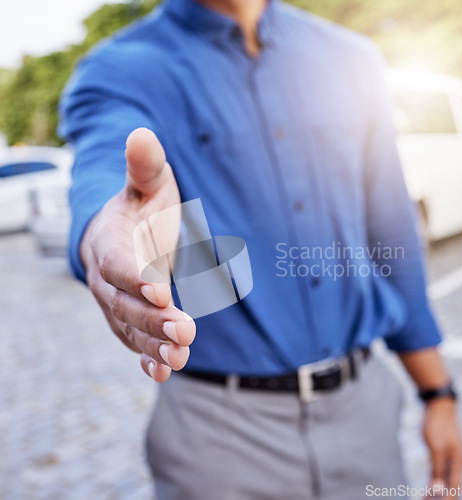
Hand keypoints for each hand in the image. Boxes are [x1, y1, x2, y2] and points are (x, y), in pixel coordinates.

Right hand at [80, 128, 195, 382]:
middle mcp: (105, 277)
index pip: (117, 263)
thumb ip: (145, 166)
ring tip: (180, 356)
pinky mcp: (128, 317)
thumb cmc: (142, 206)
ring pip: (130, 327)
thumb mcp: (148, 183)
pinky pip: (134, 341)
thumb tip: (142, 133)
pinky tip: (164, 371)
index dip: (136, 275)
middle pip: (124, 303)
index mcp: (109, 241)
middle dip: (153, 318)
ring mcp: (115, 301)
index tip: (161, 288)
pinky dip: (147, 357)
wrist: (127, 232)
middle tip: (184, 329)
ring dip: (154, 343)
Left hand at [423, 398, 461, 497]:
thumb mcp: (435, 447)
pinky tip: (429, 488)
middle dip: (442, 497)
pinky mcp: (441, 451)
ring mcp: (450, 456)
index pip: (454, 487)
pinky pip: (439, 470)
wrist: (437, 405)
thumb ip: (438, 469)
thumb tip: (438, 490)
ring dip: (438, 491)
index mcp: (458, 461)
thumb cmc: (436, 424)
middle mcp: (457, 461)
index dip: (447, 499)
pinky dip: (435, 480)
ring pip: (445, 479)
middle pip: (451, 485)